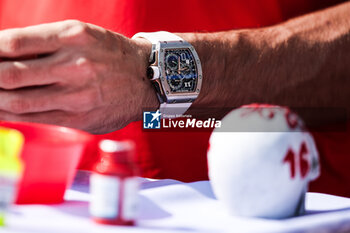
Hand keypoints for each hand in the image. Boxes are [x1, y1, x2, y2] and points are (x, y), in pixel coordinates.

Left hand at [0, 20, 157, 132]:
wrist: (145, 78)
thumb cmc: (109, 53)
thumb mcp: (82, 34)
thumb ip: (45, 43)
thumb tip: (3, 52)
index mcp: (73, 37)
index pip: (14, 43)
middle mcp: (75, 65)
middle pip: (10, 74)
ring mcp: (77, 95)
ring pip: (19, 101)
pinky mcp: (79, 117)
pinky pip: (35, 118)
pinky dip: (10, 114)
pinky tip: (2, 109)